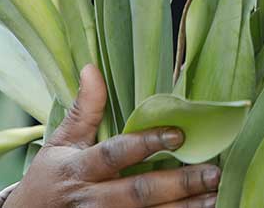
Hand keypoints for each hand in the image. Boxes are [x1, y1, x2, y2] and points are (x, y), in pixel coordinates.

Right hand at [5, 65, 218, 207]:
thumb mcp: (59, 144)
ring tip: (216, 196)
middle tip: (213, 173)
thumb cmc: (48, 180)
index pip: (115, 154)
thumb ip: (83, 110)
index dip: (146, 144)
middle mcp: (91, 198)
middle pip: (138, 192)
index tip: (179, 134)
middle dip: (178, 184)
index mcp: (79, 169)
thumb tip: (92, 68)